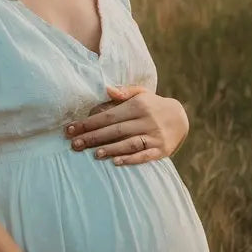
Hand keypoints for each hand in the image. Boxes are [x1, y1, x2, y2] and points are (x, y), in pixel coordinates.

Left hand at [65, 85, 189, 165]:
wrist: (181, 118)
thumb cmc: (152, 106)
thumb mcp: (141, 94)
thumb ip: (123, 91)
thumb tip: (106, 88)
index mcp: (138, 106)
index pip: (108, 116)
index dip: (88, 123)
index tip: (70, 129)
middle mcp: (146, 120)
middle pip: (115, 130)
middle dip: (93, 138)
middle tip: (74, 144)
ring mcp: (154, 136)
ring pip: (129, 143)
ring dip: (111, 149)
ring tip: (94, 154)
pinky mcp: (161, 150)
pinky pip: (145, 155)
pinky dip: (130, 159)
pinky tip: (116, 162)